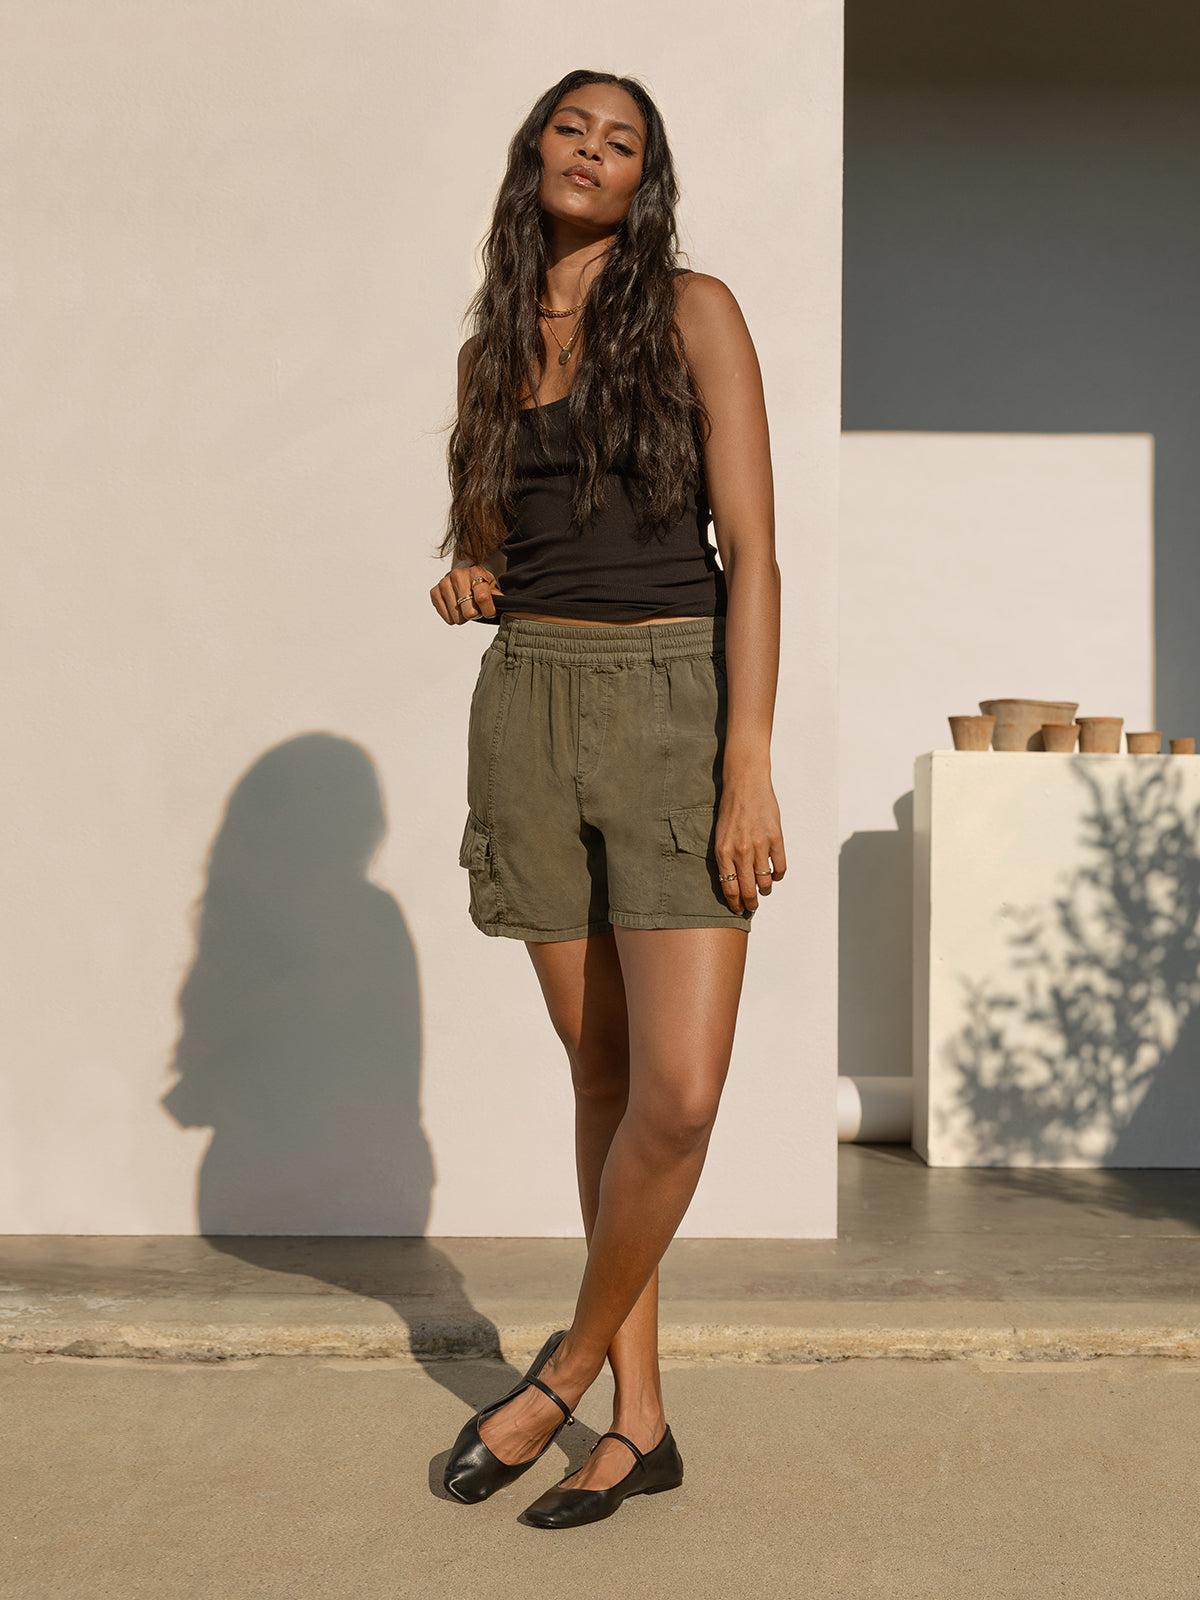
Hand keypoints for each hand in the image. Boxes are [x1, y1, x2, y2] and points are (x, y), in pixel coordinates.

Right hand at [431, 565, 503, 624]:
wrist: (464, 577)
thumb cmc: (479, 583)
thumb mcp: (491, 586)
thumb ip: (496, 595)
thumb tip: (501, 601)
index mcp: (475, 571)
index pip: (482, 597)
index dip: (488, 610)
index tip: (490, 613)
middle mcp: (458, 574)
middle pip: (468, 609)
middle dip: (475, 614)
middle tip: (476, 611)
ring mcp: (444, 583)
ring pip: (457, 615)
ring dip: (463, 617)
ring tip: (466, 609)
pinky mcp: (434, 592)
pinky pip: (445, 615)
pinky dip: (452, 617)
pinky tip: (456, 611)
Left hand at [714, 778, 785, 914]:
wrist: (745, 784)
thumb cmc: (730, 811)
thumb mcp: (720, 835)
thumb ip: (726, 858)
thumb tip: (734, 881)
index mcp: (723, 852)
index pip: (729, 888)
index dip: (735, 903)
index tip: (738, 909)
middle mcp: (741, 851)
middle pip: (748, 890)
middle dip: (750, 903)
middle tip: (752, 906)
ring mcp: (760, 845)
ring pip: (765, 881)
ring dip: (765, 890)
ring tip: (764, 890)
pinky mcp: (775, 838)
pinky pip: (780, 867)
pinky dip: (778, 875)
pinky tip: (774, 875)